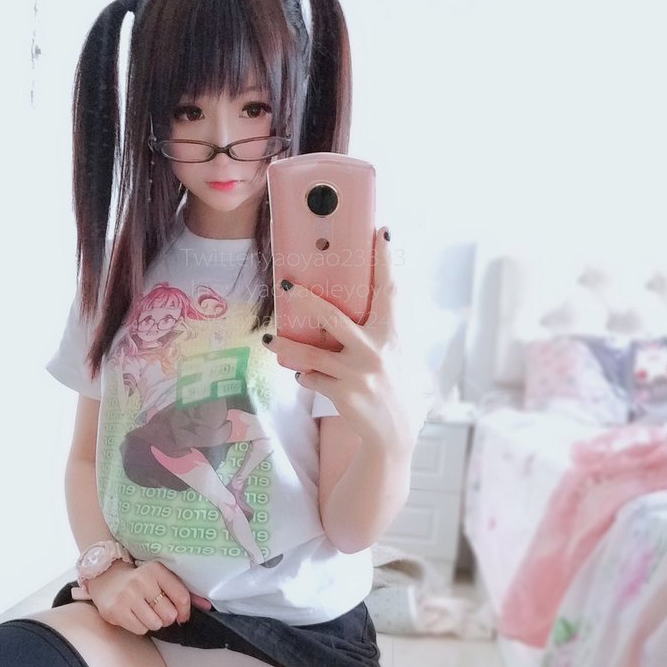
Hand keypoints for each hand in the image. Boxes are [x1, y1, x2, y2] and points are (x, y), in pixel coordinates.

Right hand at [80, 559, 212, 635]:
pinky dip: (140, 626)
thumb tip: (207, 606)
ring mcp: (126, 596)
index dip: (185, 610)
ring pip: (155, 624)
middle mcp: (141, 581)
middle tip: (157, 609)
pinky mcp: (116, 611)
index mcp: (155, 570)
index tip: (181, 614)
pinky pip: (140, 629)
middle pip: (169, 615)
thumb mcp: (161, 579)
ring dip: (153, 622)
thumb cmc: (140, 581)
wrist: (105, 578)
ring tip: (145, 611)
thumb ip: (184, 592)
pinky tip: (134, 614)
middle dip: (166, 617)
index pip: (182, 597)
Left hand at [263, 226, 428, 455]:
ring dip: (285, 347)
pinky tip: (305, 376)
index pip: (391, 290)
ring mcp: (358, 374)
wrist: (394, 435)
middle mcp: (377, 351)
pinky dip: (305, 376)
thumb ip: (381, 331)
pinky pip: (312, 379)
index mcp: (394, 335)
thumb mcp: (397, 354)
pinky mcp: (344, 394)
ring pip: (310, 354)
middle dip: (306, 300)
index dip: (386, 261)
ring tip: (269, 340)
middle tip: (287, 285)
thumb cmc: (393, 387)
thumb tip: (356, 303)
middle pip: (333, 317)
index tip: (382, 232)